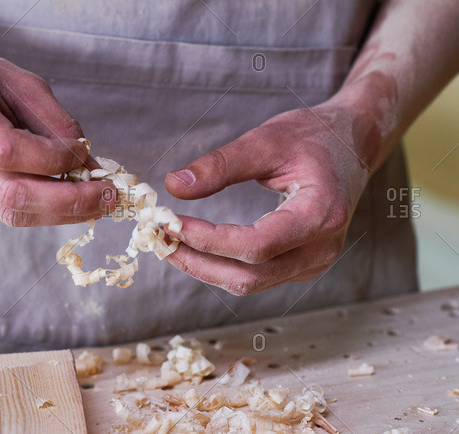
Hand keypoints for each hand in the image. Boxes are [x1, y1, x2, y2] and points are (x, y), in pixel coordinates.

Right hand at [0, 47, 115, 226]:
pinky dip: (45, 211)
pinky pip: (7, 212)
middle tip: (110, 198)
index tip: (85, 154)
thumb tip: (89, 163)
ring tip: (99, 205)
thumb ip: (55, 121)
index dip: (54, 159)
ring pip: (11, 212)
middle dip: (69, 201)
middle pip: (12, 194)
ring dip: (62, 214)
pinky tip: (71, 202)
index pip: (8, 151)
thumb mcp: (19, 81)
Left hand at [164, 104, 372, 294]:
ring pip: (250, 282)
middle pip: (250, 275)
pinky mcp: (301, 265)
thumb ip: (221, 165)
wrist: (351, 145)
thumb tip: (173, 187)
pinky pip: (256, 277)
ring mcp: (314, 262)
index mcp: (321, 214)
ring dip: (204, 267)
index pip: (257, 244)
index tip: (170, 223)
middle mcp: (322, 248)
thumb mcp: (267, 140)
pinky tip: (195, 247)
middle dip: (198, 261)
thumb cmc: (313, 136)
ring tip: (169, 243)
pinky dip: (221, 266)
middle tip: (160, 238)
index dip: (209, 240)